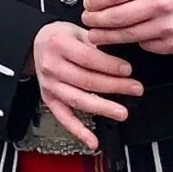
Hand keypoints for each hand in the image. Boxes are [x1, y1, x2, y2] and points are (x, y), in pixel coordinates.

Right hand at [32, 19, 140, 149]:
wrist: (37, 44)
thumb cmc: (60, 37)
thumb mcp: (79, 31)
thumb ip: (98, 44)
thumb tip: (122, 58)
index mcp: (59, 45)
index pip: (88, 58)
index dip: (110, 65)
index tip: (128, 70)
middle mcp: (52, 66)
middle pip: (86, 80)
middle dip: (114, 86)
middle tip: (135, 89)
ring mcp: (50, 85)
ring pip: (78, 100)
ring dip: (102, 108)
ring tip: (121, 112)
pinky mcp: (49, 99)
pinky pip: (64, 117)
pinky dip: (79, 131)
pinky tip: (93, 140)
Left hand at [79, 0, 172, 55]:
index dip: (95, 1)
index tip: (87, 4)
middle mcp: (160, 4)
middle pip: (117, 18)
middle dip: (96, 21)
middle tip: (87, 21)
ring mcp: (167, 27)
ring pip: (128, 35)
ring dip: (108, 36)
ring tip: (96, 34)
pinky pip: (145, 46)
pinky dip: (135, 41)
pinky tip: (130, 35)